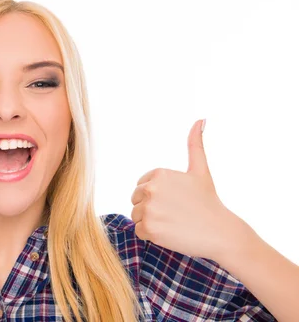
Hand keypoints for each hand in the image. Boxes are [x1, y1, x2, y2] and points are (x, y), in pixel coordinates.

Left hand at [130, 119, 245, 259]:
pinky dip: (151, 235)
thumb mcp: (200, 170)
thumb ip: (195, 144)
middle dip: (151, 208)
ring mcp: (149, 209)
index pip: (141, 186)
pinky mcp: (149, 228)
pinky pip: (139, 231)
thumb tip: (200, 119)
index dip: (157, 196)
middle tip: (175, 213)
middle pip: (136, 200)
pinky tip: (170, 233)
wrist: (220, 233)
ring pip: (136, 216)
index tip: (175, 201)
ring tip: (173, 223)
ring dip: (151, 222)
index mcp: (159, 174)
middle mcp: (151, 188)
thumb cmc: (209, 201)